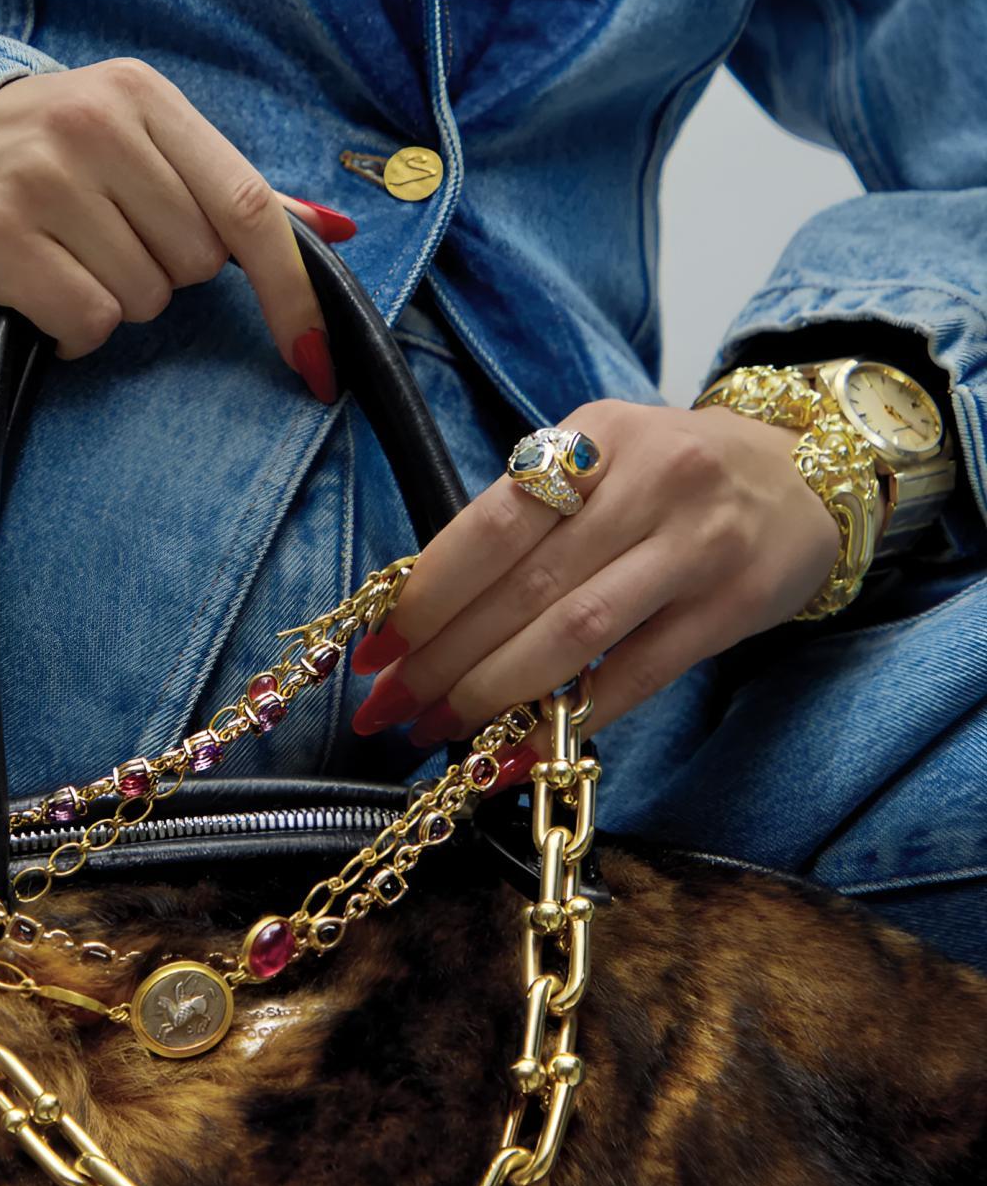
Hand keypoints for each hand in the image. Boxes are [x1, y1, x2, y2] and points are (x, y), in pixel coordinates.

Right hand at [0, 58, 354, 389]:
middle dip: (163, 274)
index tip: (316, 361)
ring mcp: (39, 176)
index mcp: (142, 95)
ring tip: (66, 258)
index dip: (291, 292)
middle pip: (194, 265)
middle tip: (106, 242)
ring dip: (114, 302)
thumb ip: (230, 190)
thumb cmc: (49, 159)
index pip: (247, 206)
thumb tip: (335, 233)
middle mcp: (94, 123)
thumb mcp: (140, 143)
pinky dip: (72, 332)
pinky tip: (39, 295)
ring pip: (143, 301)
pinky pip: (87, 324)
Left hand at [349, 399, 840, 775]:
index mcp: (598, 438)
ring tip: (444, 730)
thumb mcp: (602, 461)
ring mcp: (698, 545)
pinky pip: (639, 675)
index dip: (426, 594)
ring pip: (577, 632)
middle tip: (393, 708)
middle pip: (525, 585)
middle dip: (444, 658)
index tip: (376, 650)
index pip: (492, 523)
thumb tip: (425, 612)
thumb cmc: (673, 478)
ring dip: (497, 692)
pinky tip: (525, 748)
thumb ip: (527, 518)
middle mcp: (651, 481)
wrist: (808, 473)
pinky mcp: (733, 606)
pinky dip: (575, 717)